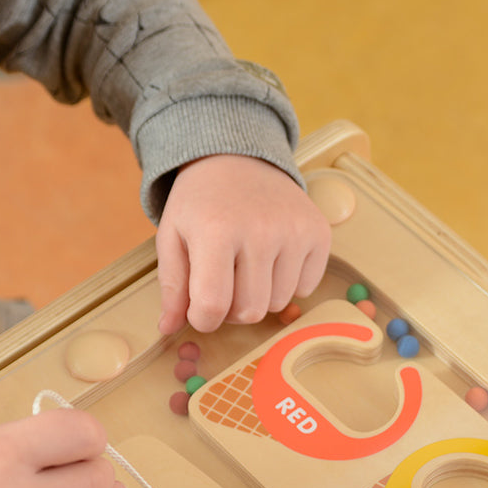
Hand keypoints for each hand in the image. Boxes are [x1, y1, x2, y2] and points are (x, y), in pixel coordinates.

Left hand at [155, 154, 330, 334]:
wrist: (238, 158)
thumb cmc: (200, 204)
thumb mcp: (172, 237)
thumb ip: (171, 286)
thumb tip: (168, 328)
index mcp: (216, 231)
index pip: (212, 306)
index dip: (202, 319)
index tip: (199, 309)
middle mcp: (261, 230)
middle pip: (250, 312)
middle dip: (231, 311)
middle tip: (223, 284)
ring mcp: (295, 231)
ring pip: (279, 304)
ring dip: (259, 297)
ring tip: (246, 268)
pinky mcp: (319, 233)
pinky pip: (305, 288)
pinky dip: (287, 284)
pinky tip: (272, 259)